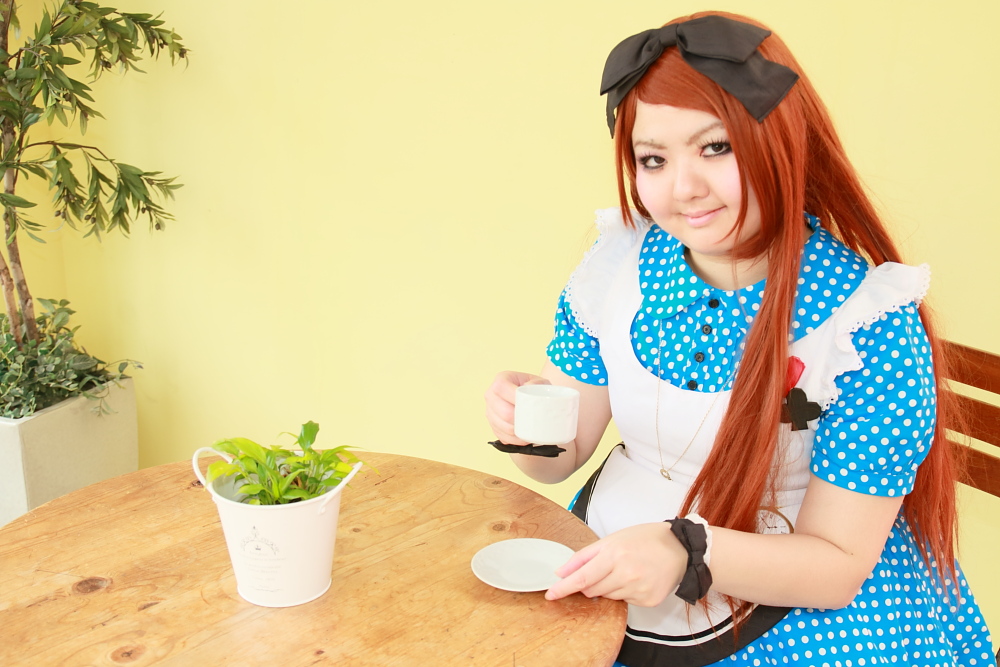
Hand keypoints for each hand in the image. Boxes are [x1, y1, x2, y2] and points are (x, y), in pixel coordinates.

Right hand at [484, 371, 549, 444]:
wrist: (530, 397)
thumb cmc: (534, 388)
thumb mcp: (539, 381)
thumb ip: (536, 383)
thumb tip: (530, 392)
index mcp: (500, 380)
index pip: (501, 388)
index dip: (514, 398)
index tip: (529, 404)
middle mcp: (491, 395)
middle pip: (504, 412)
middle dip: (520, 419)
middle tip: (533, 420)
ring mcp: (490, 412)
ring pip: (503, 427)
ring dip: (518, 431)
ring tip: (530, 430)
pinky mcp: (493, 426)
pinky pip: (502, 436)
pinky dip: (515, 440)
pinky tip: (524, 436)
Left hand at [545, 523, 686, 606]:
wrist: (679, 548)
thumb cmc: (645, 539)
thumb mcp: (612, 539)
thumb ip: (584, 556)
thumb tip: (562, 571)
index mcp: (614, 555)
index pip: (582, 577)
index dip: (564, 587)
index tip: (551, 594)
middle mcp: (626, 574)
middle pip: (592, 589)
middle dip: (589, 582)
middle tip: (602, 569)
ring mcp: (638, 589)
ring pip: (607, 596)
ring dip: (607, 586)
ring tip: (623, 570)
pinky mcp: (648, 600)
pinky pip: (625, 601)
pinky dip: (624, 592)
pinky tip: (635, 578)